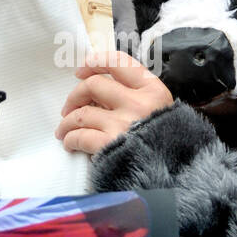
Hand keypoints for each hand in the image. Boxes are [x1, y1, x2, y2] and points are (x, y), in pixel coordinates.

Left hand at [56, 51, 173, 155]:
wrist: (172, 174)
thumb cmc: (164, 143)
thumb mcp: (160, 110)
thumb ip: (135, 95)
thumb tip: (97, 91)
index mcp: (153, 90)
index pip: (118, 62)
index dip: (95, 62)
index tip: (82, 70)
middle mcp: (138, 104)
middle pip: (93, 85)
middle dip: (75, 95)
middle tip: (69, 107)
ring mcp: (123, 124)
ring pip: (82, 113)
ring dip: (68, 121)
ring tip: (65, 129)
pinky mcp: (110, 145)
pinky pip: (80, 136)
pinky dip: (70, 139)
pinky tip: (70, 143)